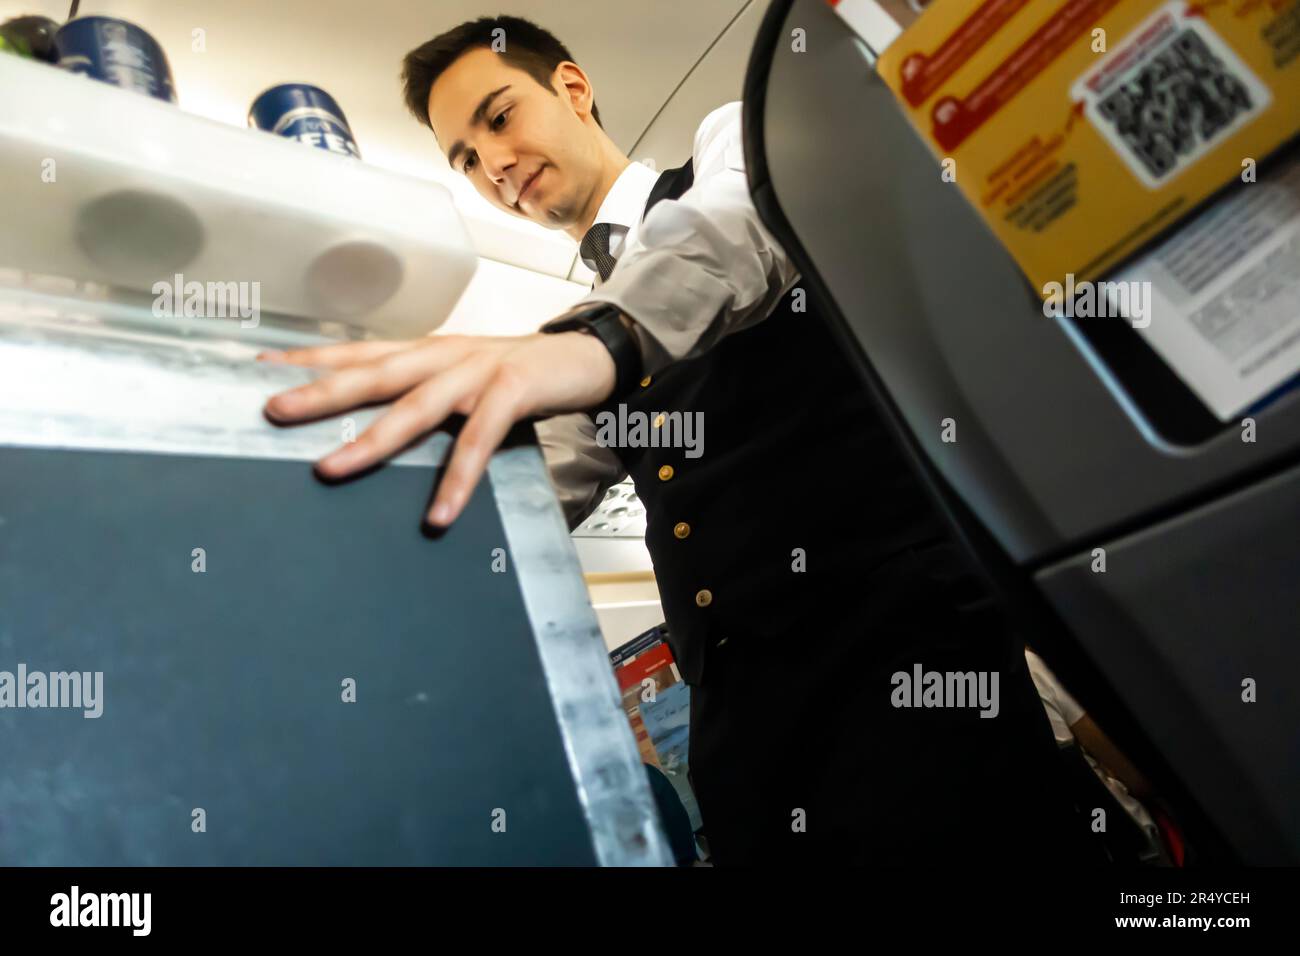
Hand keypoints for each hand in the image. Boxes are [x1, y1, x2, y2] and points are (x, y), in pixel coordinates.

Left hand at [259, 330, 614, 525]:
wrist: (589, 353)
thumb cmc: (520, 371)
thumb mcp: (465, 376)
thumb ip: (426, 395)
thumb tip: (381, 427)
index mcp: (428, 351)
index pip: (358, 352)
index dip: (308, 359)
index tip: (256, 369)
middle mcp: (444, 354)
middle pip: (372, 372)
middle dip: (321, 392)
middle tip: (272, 410)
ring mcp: (477, 371)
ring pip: (415, 406)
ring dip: (371, 439)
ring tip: (330, 469)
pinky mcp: (513, 391)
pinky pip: (479, 440)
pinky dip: (458, 478)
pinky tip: (438, 514)